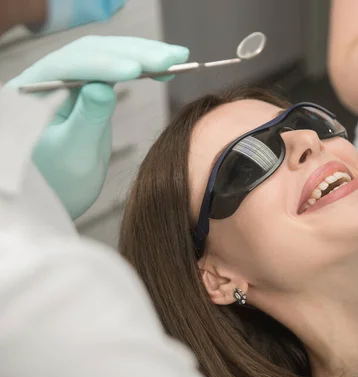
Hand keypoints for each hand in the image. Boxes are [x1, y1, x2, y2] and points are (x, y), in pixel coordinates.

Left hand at [6, 36, 189, 218]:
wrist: (62, 195)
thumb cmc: (59, 182)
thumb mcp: (75, 153)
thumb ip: (87, 119)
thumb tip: (102, 87)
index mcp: (30, 92)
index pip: (69, 66)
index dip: (103, 64)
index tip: (136, 70)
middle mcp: (48, 78)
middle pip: (92, 52)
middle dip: (133, 53)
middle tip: (171, 58)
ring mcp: (70, 81)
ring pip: (108, 55)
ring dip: (144, 54)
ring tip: (178, 58)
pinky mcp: (89, 88)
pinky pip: (116, 68)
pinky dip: (143, 65)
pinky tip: (165, 66)